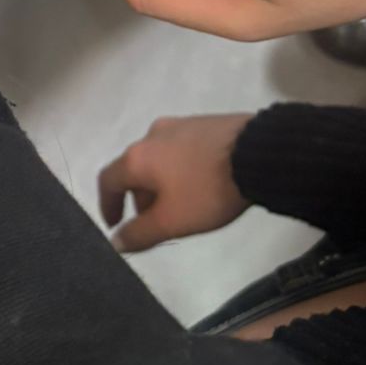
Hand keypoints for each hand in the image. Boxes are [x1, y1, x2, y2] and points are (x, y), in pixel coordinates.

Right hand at [97, 114, 251, 253]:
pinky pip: (181, 149)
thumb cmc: (207, 189)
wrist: (258, 154)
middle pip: (135, 169)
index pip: (108, 180)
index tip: (115, 223)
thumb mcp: (172, 221)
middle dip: (140, 197)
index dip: (107, 204)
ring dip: (161, 182)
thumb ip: (140, 233)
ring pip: (159, 158)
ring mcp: (180, 125)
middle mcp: (152, 135)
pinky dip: (180, 168)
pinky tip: (200, 182)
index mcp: (137, 157)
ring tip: (180, 203)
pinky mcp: (205, 122)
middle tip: (154, 220)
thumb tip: (116, 242)